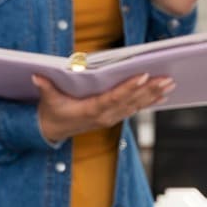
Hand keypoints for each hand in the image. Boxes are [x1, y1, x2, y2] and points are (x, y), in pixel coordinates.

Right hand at [32, 71, 172, 144]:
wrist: (52, 131)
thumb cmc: (51, 112)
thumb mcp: (47, 100)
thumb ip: (45, 88)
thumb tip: (36, 76)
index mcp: (91, 110)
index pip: (114, 97)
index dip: (129, 88)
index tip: (143, 76)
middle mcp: (105, 116)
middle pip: (131, 101)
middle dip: (150, 90)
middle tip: (168, 79)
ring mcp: (111, 118)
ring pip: (136, 106)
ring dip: (154, 95)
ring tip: (170, 84)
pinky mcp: (113, 117)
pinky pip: (134, 109)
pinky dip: (148, 101)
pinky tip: (161, 95)